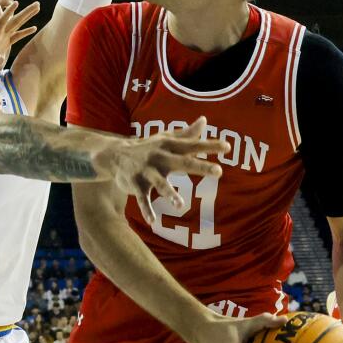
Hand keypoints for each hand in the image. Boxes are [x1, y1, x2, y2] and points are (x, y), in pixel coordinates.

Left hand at [0, 0, 39, 91]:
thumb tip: (0, 59)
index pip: (1, 22)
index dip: (8, 13)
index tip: (16, 3)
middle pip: (13, 21)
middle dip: (25, 12)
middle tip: (37, 3)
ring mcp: (2, 39)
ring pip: (16, 25)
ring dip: (26, 17)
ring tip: (37, 8)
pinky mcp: (5, 44)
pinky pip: (17, 36)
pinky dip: (25, 31)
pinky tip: (34, 28)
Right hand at [96, 117, 228, 222]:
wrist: (115, 154)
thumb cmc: (148, 147)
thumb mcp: (166, 138)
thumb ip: (186, 133)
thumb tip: (204, 120)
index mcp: (169, 146)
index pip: (192, 145)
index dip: (209, 146)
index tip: (227, 147)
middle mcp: (159, 157)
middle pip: (182, 163)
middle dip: (200, 166)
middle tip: (219, 172)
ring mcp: (146, 171)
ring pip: (160, 184)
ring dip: (170, 194)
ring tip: (181, 206)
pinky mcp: (135, 184)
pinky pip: (142, 199)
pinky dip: (146, 210)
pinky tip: (152, 221)